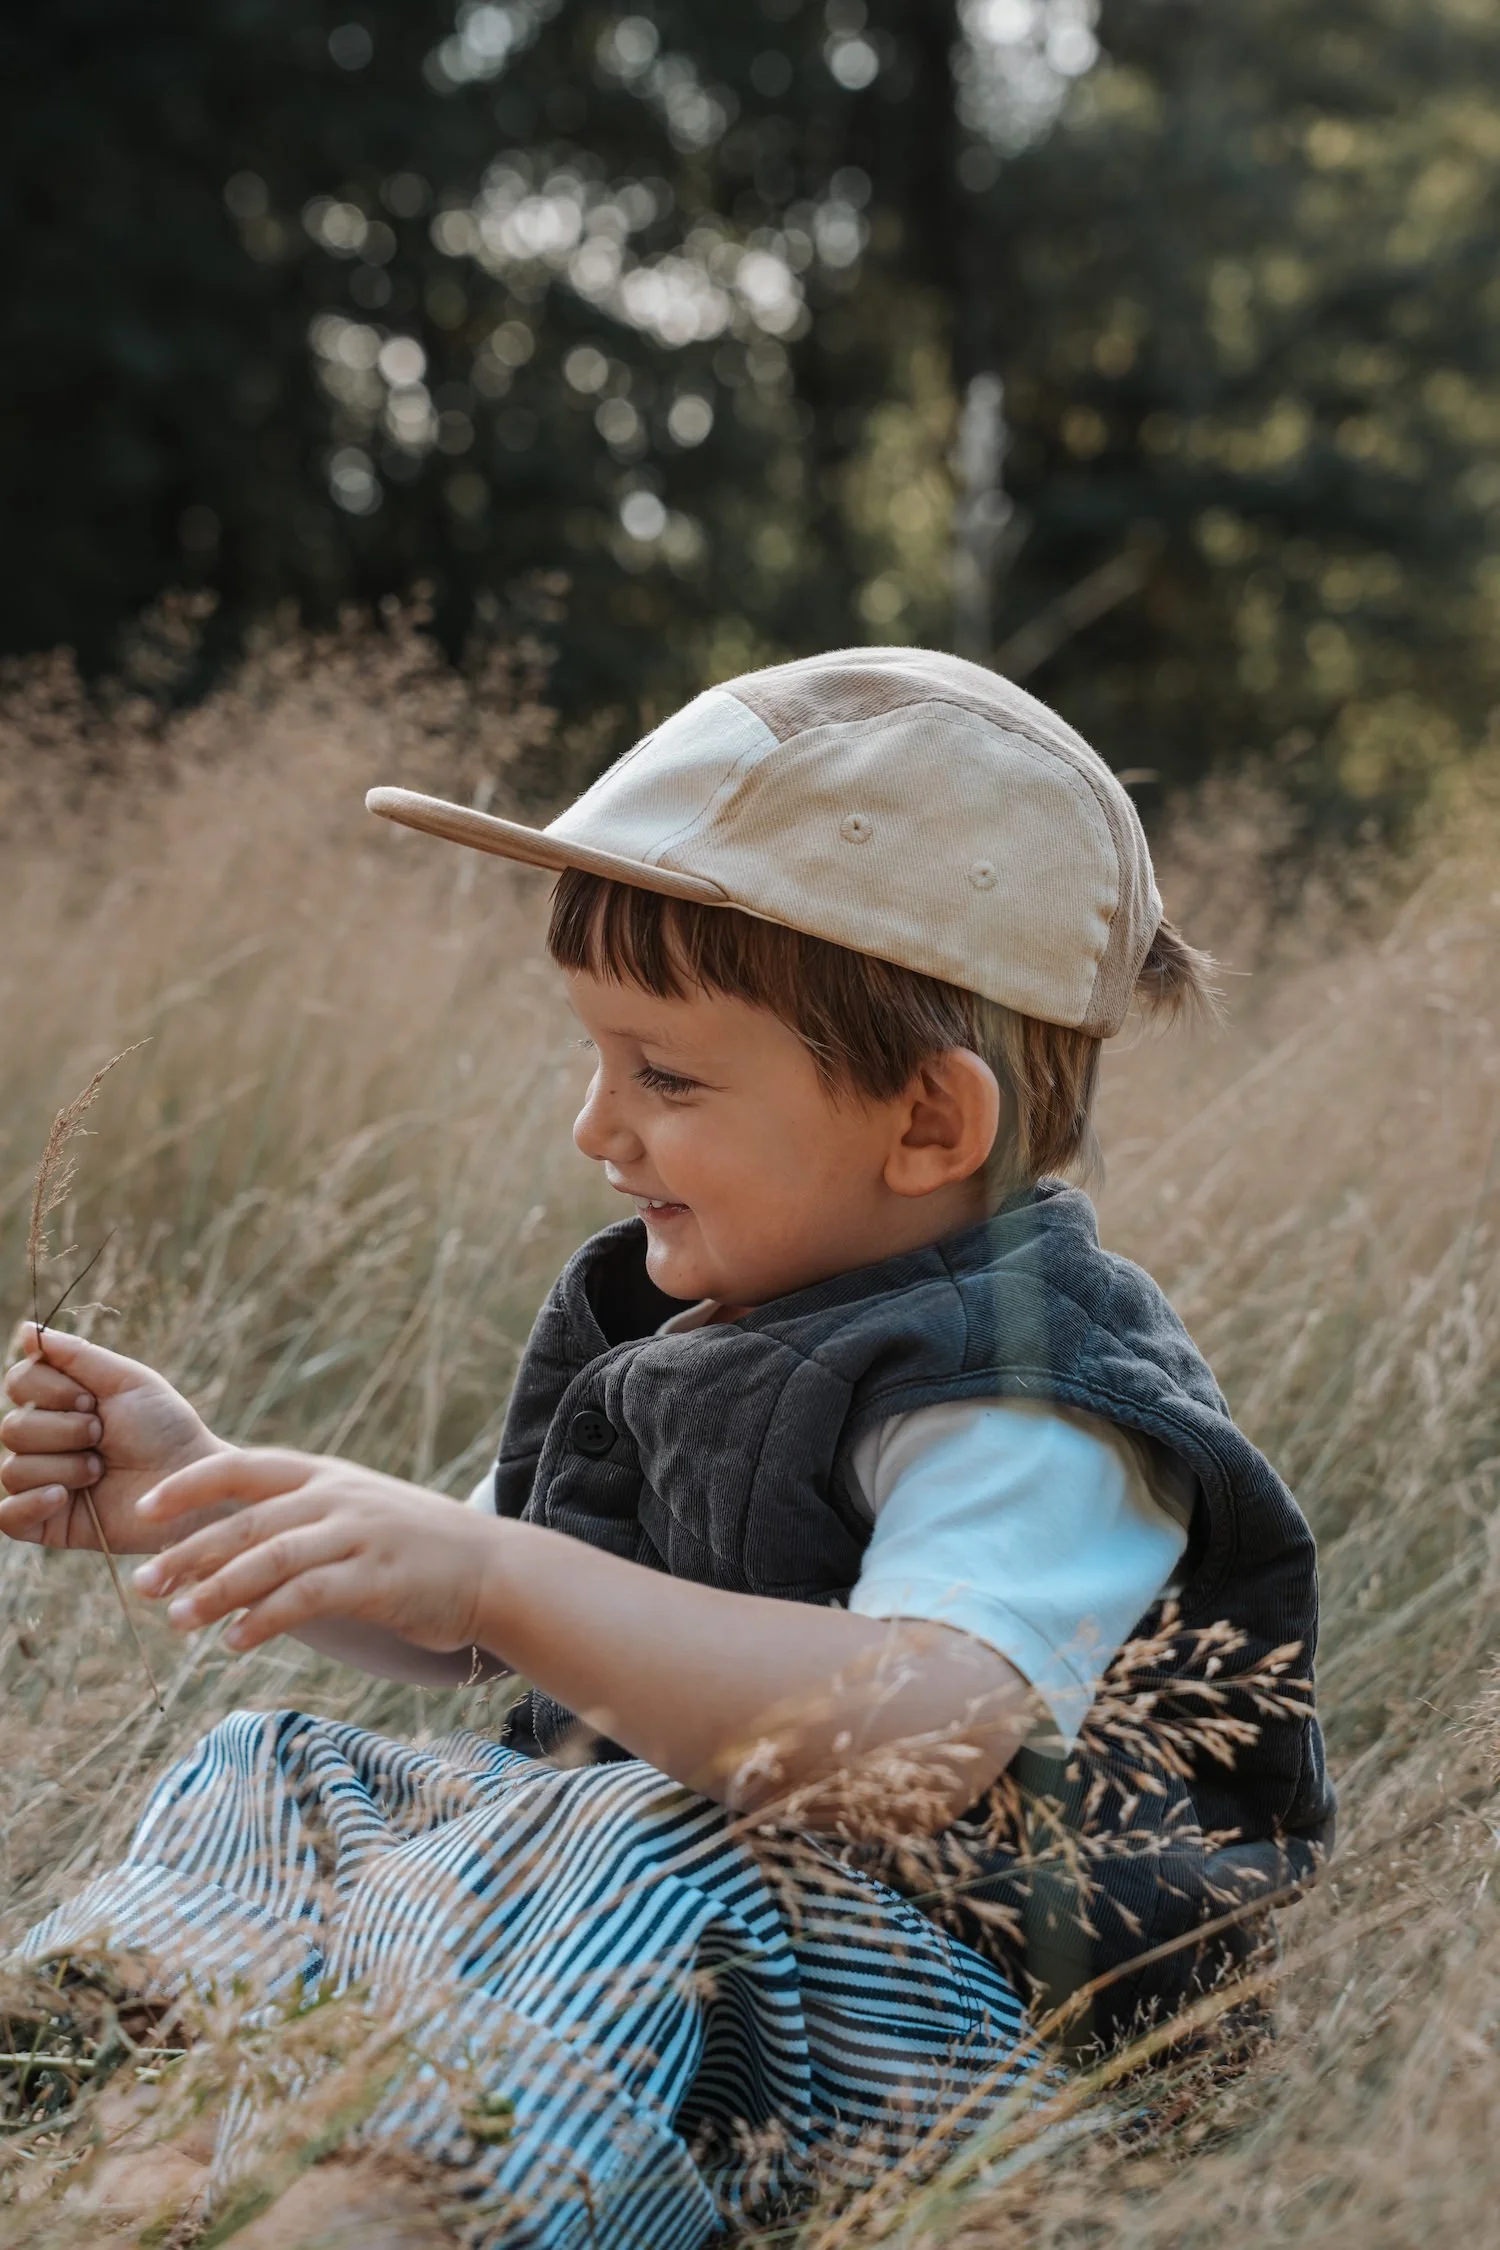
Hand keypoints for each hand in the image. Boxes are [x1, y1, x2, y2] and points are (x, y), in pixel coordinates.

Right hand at [0, 1325, 226, 1553]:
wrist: (191, 1482)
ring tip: (101, 1470)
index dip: (49, 1390)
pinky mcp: (47, 1523)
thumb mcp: (126, 1381)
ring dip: (66, 1467)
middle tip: (103, 1436)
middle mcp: (44, 1442)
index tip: (91, 1400)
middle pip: (11, 1428)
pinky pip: (7, 1517)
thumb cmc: (165, 1428)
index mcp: (59, 1404)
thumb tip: (24, 1331)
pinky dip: (30, 1504)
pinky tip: (63, 1497)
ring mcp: (43, 1483)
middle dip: (64, 1430)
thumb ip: (75, 1355)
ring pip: (13, 1470)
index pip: (18, 1382)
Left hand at [131, 1450, 498, 1655]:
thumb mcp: (355, 1516)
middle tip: (143, 1584)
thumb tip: (225, 1551)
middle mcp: (338, 1498)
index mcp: (326, 1476)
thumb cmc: (415, 1551)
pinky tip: (234, 1643)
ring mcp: (359, 1536)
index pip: (243, 1467)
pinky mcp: (377, 1579)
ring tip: (177, 1621)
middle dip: (188, 1553)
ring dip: (216, 1592)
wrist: (494, 1570)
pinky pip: (307, 1598)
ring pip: (270, 1559)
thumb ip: (299, 1522)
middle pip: (246, 1520)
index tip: (145, 1510)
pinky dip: (264, 1620)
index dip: (189, 1486)